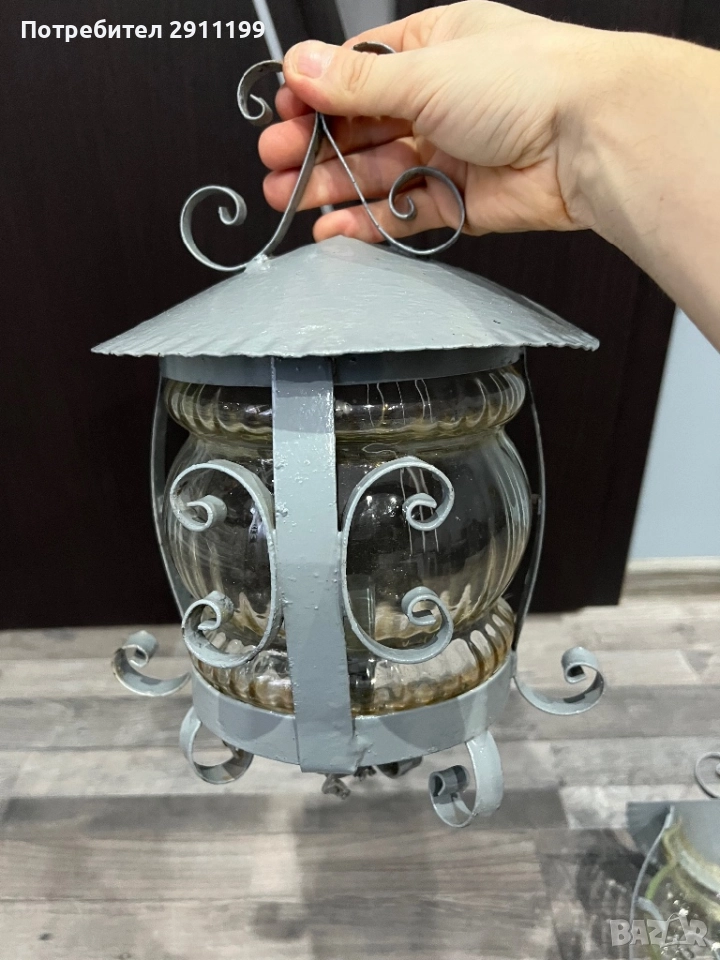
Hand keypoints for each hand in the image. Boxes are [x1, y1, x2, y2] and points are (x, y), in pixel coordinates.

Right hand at [260, 1, 606, 243]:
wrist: (589, 139)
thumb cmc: (529, 82)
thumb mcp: (425, 71)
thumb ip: (356, 82)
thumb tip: (300, 66)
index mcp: (436, 46)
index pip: (359, 71)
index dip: (317, 93)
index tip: (283, 113)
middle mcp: (442, 98)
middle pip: (362, 125)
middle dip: (316, 145)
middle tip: (275, 162)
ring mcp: (451, 151)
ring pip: (377, 172)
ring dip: (332, 186)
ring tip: (289, 199)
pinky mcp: (461, 201)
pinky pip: (402, 212)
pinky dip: (368, 222)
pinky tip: (334, 228)